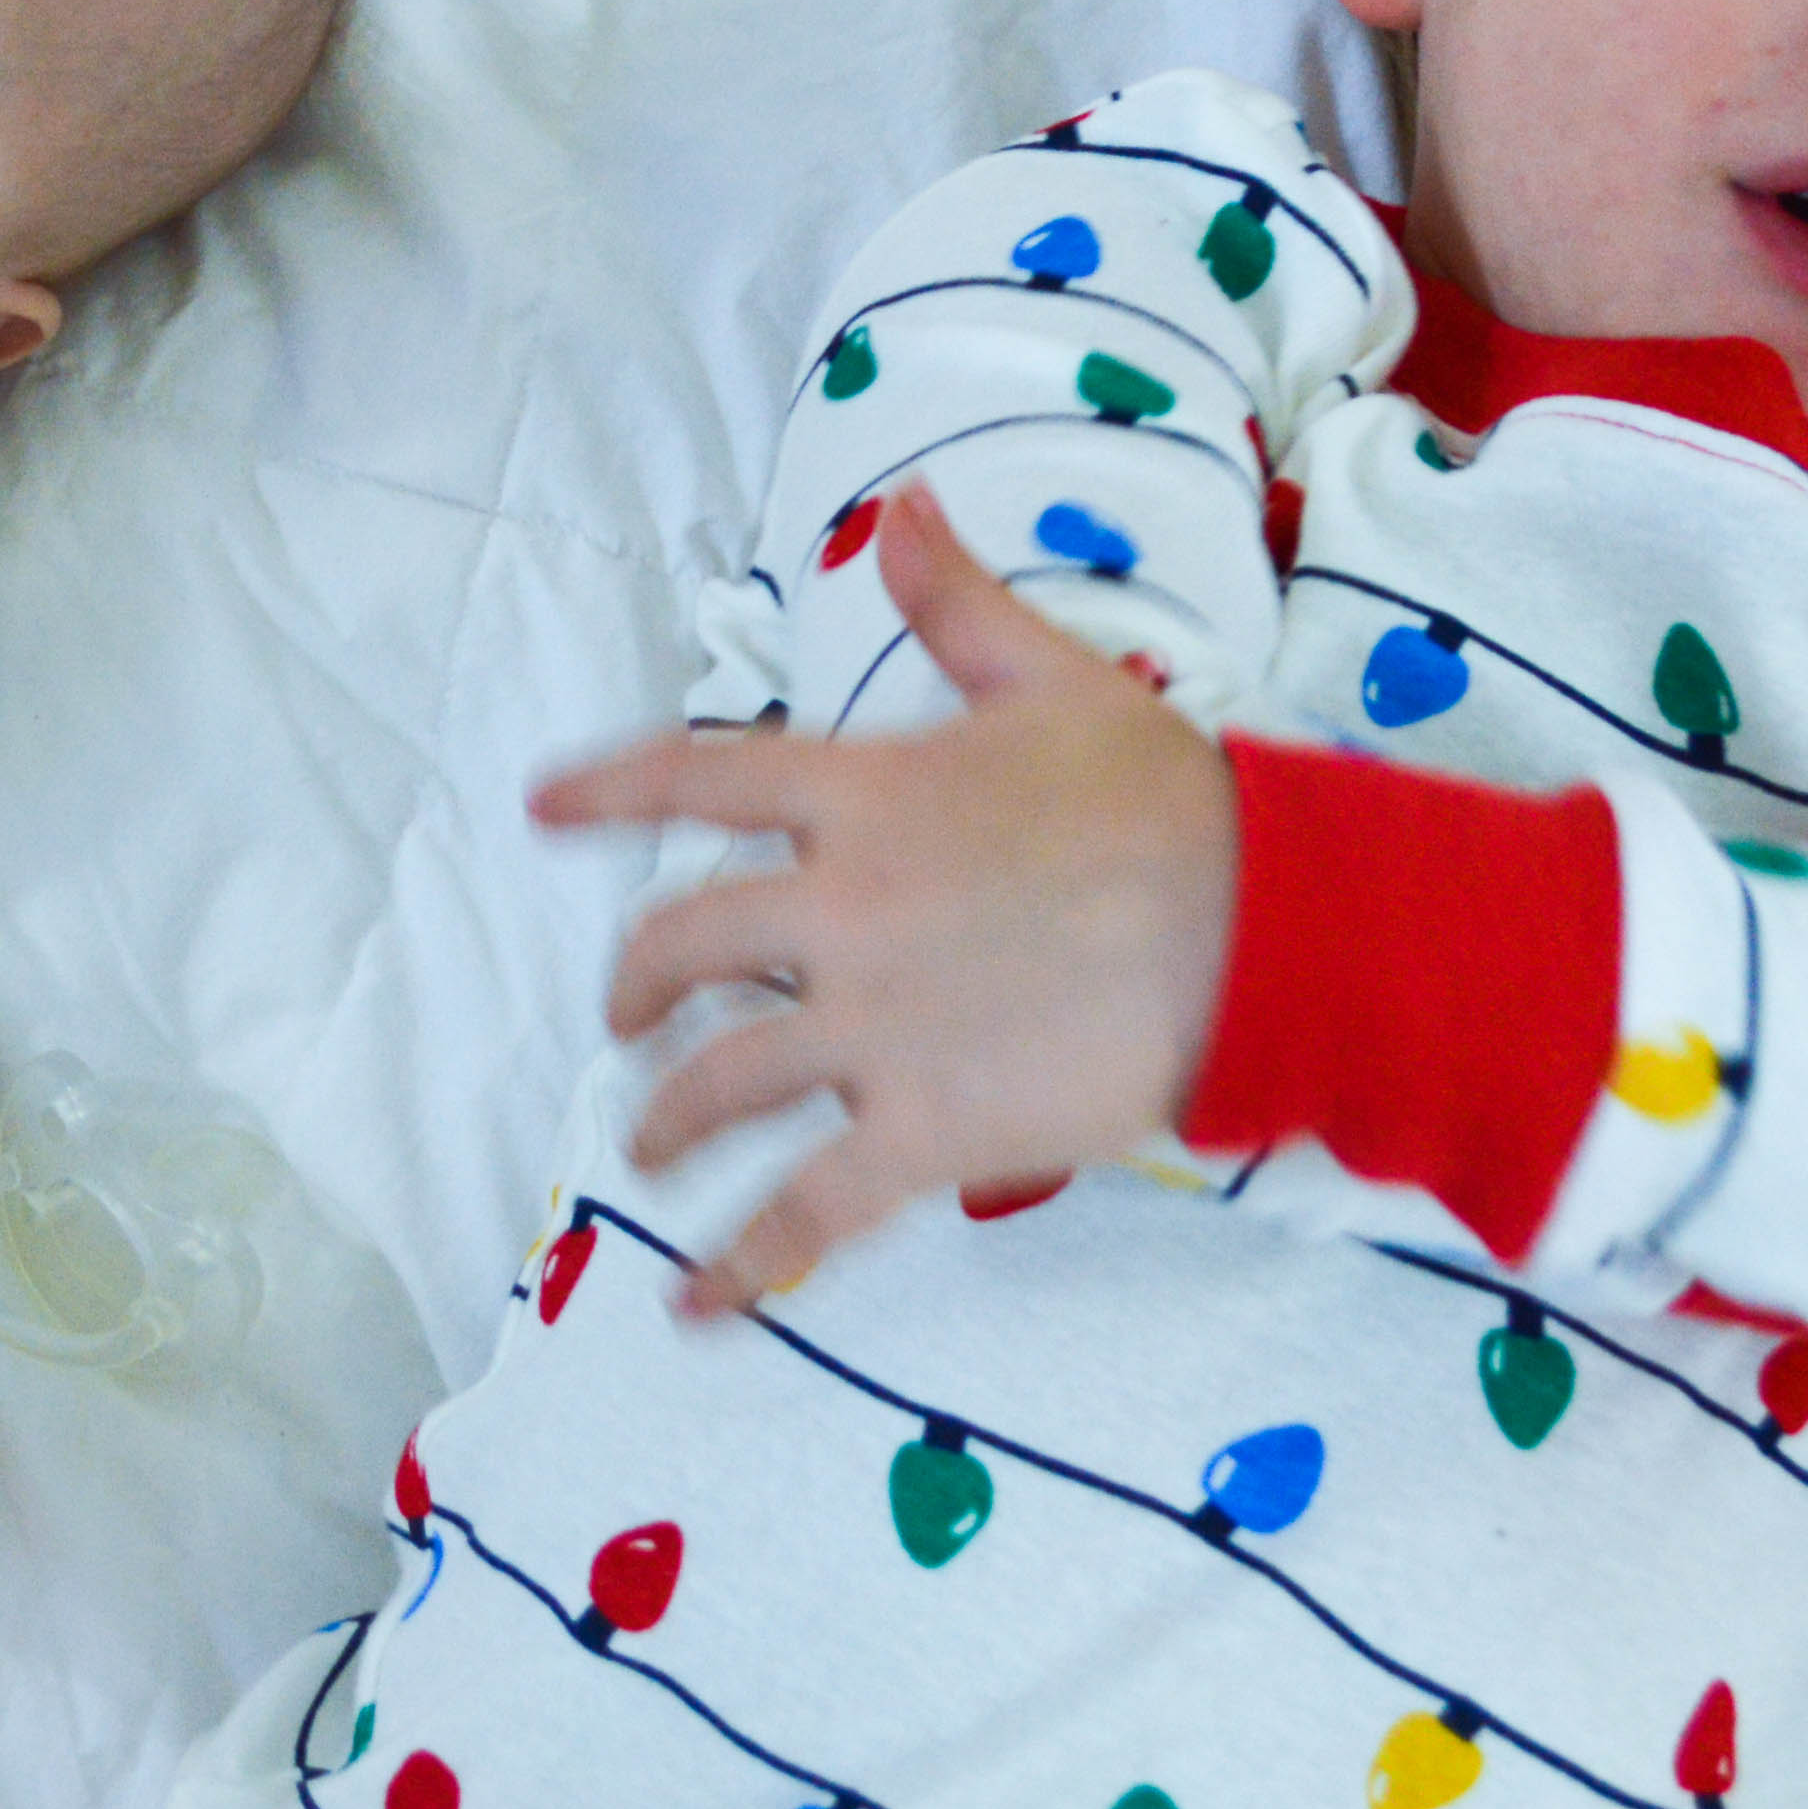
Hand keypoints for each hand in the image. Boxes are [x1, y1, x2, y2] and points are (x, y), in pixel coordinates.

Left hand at [528, 485, 1240, 1313]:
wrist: (1264, 927)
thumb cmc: (1166, 799)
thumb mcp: (1049, 676)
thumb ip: (953, 601)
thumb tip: (900, 504)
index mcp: (861, 793)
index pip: (696, 778)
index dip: (608, 788)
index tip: (544, 808)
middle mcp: (841, 909)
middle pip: (679, 948)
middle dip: (634, 991)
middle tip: (628, 1021)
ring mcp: (873, 1028)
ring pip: (720, 1084)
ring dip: (667, 1122)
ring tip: (650, 1147)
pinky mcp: (923, 1132)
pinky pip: (803, 1211)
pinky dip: (741, 1264)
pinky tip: (697, 1304)